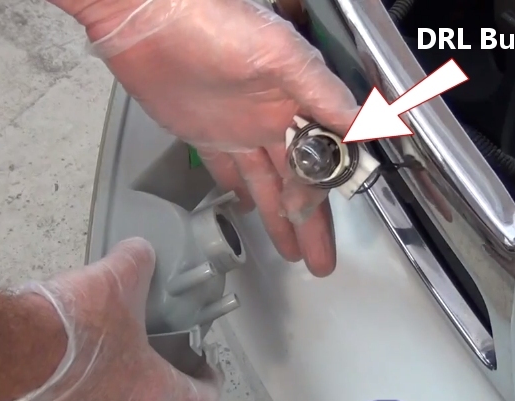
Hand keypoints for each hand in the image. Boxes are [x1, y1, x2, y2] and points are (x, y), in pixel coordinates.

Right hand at [0, 238, 222, 400]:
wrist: (5, 350)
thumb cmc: (68, 328)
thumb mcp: (117, 279)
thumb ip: (137, 264)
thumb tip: (140, 252)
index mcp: (151, 394)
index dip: (211, 387)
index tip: (207, 372)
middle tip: (168, 399)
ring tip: (114, 372)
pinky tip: (70, 372)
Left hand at [69, 0, 359, 276]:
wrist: (148, 16)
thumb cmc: (216, 24)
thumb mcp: (280, 57)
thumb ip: (322, 94)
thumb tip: (366, 128)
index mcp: (298, 100)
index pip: (323, 157)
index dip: (327, 195)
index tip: (332, 231)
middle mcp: (274, 118)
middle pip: (299, 180)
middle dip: (310, 222)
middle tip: (321, 262)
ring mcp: (240, 128)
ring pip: (268, 182)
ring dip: (280, 217)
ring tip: (293, 253)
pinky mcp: (206, 133)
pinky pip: (229, 170)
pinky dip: (239, 191)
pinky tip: (249, 211)